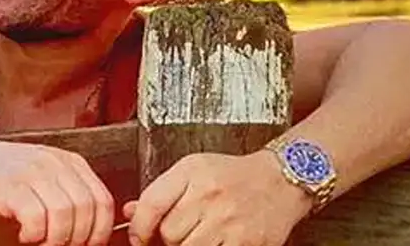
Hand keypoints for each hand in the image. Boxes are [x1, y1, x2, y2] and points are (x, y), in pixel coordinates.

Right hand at [0, 138, 118, 245]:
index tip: (90, 244)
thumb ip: (69, 193)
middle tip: (61, 245)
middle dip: (78, 238)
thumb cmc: (5, 174)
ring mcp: (32, 173)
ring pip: (65, 214)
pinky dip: (34, 234)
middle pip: (86, 209)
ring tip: (42, 241)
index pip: (102, 200)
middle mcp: (54, 164)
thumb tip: (92, 232)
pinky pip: (36, 218)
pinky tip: (25, 234)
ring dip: (56, 239)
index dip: (101, 230)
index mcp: (69, 162)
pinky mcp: (11, 187)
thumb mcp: (46, 174)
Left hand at [122, 150, 313, 245]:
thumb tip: (129, 212)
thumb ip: (161, 192)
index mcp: (190, 172)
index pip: (151, 204)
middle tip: (177, 236)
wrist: (280, 180)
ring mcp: (229, 219)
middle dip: (166, 240)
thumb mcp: (193, 171)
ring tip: (196, 239)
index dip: (138, 228)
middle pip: (168, 233)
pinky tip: (213, 242)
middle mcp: (209, 194)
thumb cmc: (233, 175)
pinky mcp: (247, 242)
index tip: (138, 238)